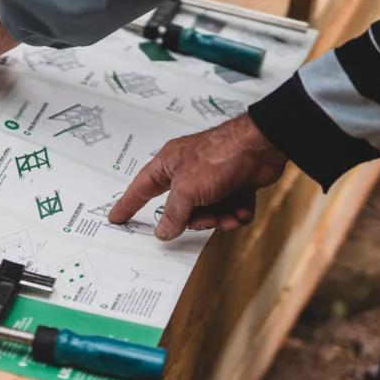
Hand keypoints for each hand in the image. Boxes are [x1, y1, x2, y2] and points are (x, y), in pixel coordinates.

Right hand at [110, 114, 288, 240]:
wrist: (261, 147)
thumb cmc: (220, 157)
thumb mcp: (187, 190)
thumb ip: (173, 214)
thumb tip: (162, 231)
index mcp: (169, 164)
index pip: (141, 188)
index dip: (129, 204)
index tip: (117, 218)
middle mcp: (189, 172)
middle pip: (181, 208)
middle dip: (195, 219)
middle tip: (205, 219)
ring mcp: (213, 179)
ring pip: (208, 212)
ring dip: (219, 219)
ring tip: (228, 216)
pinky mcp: (236, 185)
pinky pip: (230, 210)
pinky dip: (236, 215)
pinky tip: (242, 211)